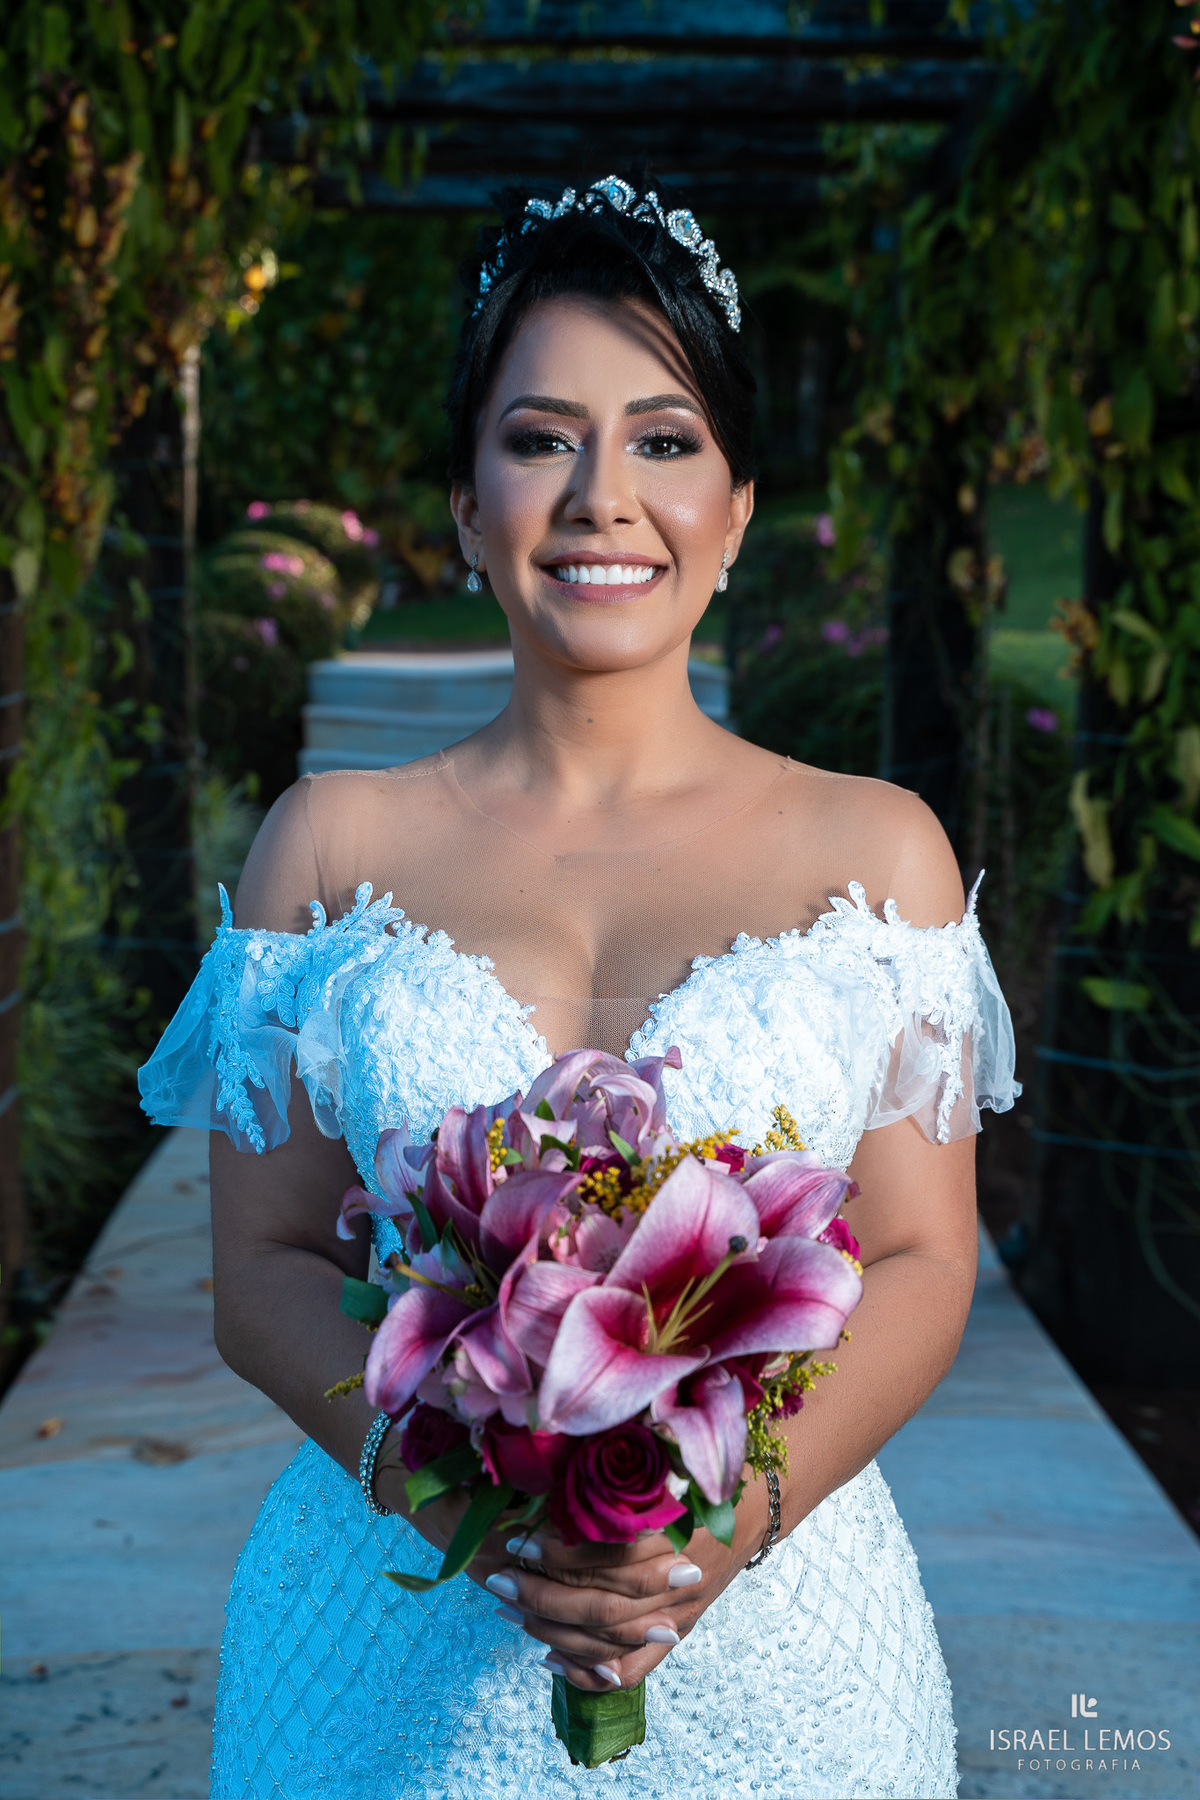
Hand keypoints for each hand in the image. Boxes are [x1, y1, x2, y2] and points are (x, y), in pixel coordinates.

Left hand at [483, 1473, 773, 1692]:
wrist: (755, 1507)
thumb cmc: (702, 1476)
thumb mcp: (667, 1463)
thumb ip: (617, 1474)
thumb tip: (553, 1471)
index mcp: (677, 1536)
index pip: (606, 1557)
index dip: (558, 1553)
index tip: (519, 1541)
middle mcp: (678, 1583)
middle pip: (600, 1604)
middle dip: (542, 1596)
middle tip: (499, 1581)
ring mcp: (678, 1614)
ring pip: (608, 1639)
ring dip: (552, 1630)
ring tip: (510, 1613)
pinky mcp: (679, 1633)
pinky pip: (631, 1668)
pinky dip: (589, 1672)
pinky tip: (550, 1659)